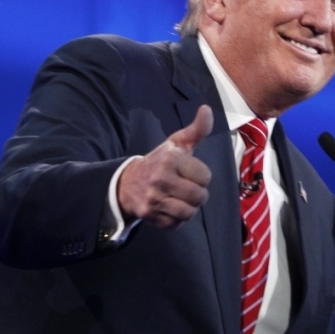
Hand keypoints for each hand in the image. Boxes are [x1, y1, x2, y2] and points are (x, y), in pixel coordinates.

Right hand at [117, 105, 213, 228]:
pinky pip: (176, 224)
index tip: (190, 173)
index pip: (205, 176)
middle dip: (198, 194)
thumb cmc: (159, 162)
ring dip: (189, 208)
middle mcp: (160, 179)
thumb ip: (196, 130)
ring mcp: (153, 199)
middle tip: (188, 188)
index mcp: (170, 159)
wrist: (127, 183)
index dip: (201, 176)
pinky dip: (176, 219)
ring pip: (189, 213)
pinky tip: (169, 207)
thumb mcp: (176, 144)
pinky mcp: (149, 215)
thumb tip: (207, 109)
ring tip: (180, 199)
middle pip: (199, 197)